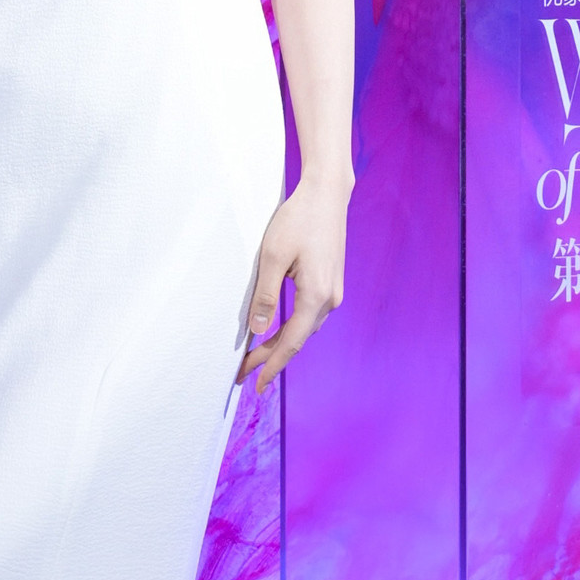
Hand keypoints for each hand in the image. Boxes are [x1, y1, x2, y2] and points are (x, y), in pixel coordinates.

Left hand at [239, 176, 348, 396]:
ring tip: (257, 356)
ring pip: (305, 328)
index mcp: (315, 296)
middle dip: (272, 358)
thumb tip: (259, 330)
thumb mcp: (273, 257)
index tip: (256, 385)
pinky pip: (310, 315)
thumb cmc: (298, 219)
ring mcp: (333, 290)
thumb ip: (265, 295)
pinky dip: (292, 328)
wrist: (327, 194)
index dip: (272, 365)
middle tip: (246, 374)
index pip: (291, 342)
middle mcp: (330, 298)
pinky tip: (278, 330)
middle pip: (298, 339)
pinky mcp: (331, 281)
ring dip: (282, 343)